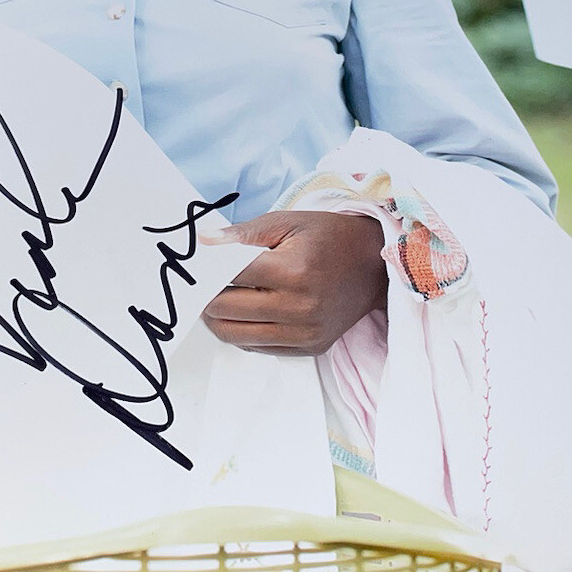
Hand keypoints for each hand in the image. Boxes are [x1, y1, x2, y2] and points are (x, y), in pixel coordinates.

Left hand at [201, 211, 388, 355]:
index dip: (206, 271)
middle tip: (202, 284)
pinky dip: (242, 332)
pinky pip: (258, 348)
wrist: (375, 266)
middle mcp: (299, 307)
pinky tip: (243, 314)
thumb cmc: (329, 238)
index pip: (229, 277)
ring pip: (236, 335)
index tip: (196, 267)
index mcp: (293, 271)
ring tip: (217, 301)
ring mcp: (305, 332)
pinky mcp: (310, 347)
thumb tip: (203, 242)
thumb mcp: (287, 223)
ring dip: (218, 319)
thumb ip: (242, 234)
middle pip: (226, 309)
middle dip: (208, 296)